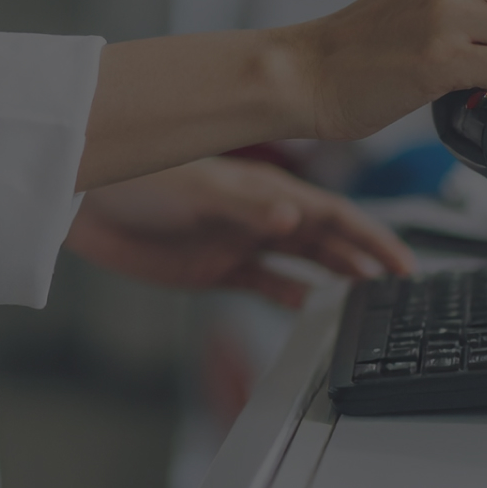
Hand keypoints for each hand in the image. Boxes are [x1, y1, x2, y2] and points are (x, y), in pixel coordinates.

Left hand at [64, 157, 414, 307]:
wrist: (84, 201)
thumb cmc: (137, 179)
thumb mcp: (197, 191)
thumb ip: (247, 206)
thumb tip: (295, 218)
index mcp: (264, 189)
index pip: (333, 213)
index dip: (371, 236)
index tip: (402, 261)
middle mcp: (258, 215)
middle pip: (326, 239)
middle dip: (365, 260)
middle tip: (400, 289)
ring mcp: (237, 242)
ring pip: (301, 262)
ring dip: (335, 278)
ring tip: (368, 300)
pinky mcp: (212, 268)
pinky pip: (264, 283)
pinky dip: (290, 295)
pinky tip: (311, 308)